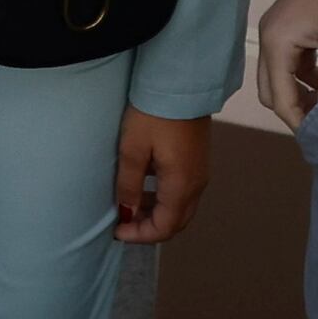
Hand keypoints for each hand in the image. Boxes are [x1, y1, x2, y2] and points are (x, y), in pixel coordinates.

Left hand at [113, 108, 211, 244]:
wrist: (181, 82)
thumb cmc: (153, 114)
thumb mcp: (132, 150)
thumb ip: (129, 185)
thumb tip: (127, 213)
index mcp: (181, 185)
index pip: (164, 227)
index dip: (140, 235)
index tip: (117, 231)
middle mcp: (196, 184)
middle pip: (176, 221)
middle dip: (150, 228)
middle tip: (123, 223)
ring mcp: (200, 171)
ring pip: (181, 207)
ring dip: (157, 213)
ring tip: (130, 205)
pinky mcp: (198, 160)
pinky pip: (184, 191)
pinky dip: (165, 198)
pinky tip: (146, 185)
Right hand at [255, 0, 317, 127]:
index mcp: (276, 44)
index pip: (280, 97)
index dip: (298, 121)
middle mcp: (267, 39)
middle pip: (270, 91)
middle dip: (293, 111)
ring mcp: (274, 31)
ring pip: (277, 78)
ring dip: (298, 94)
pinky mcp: (286, 27)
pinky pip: (287, 63)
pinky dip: (301, 78)